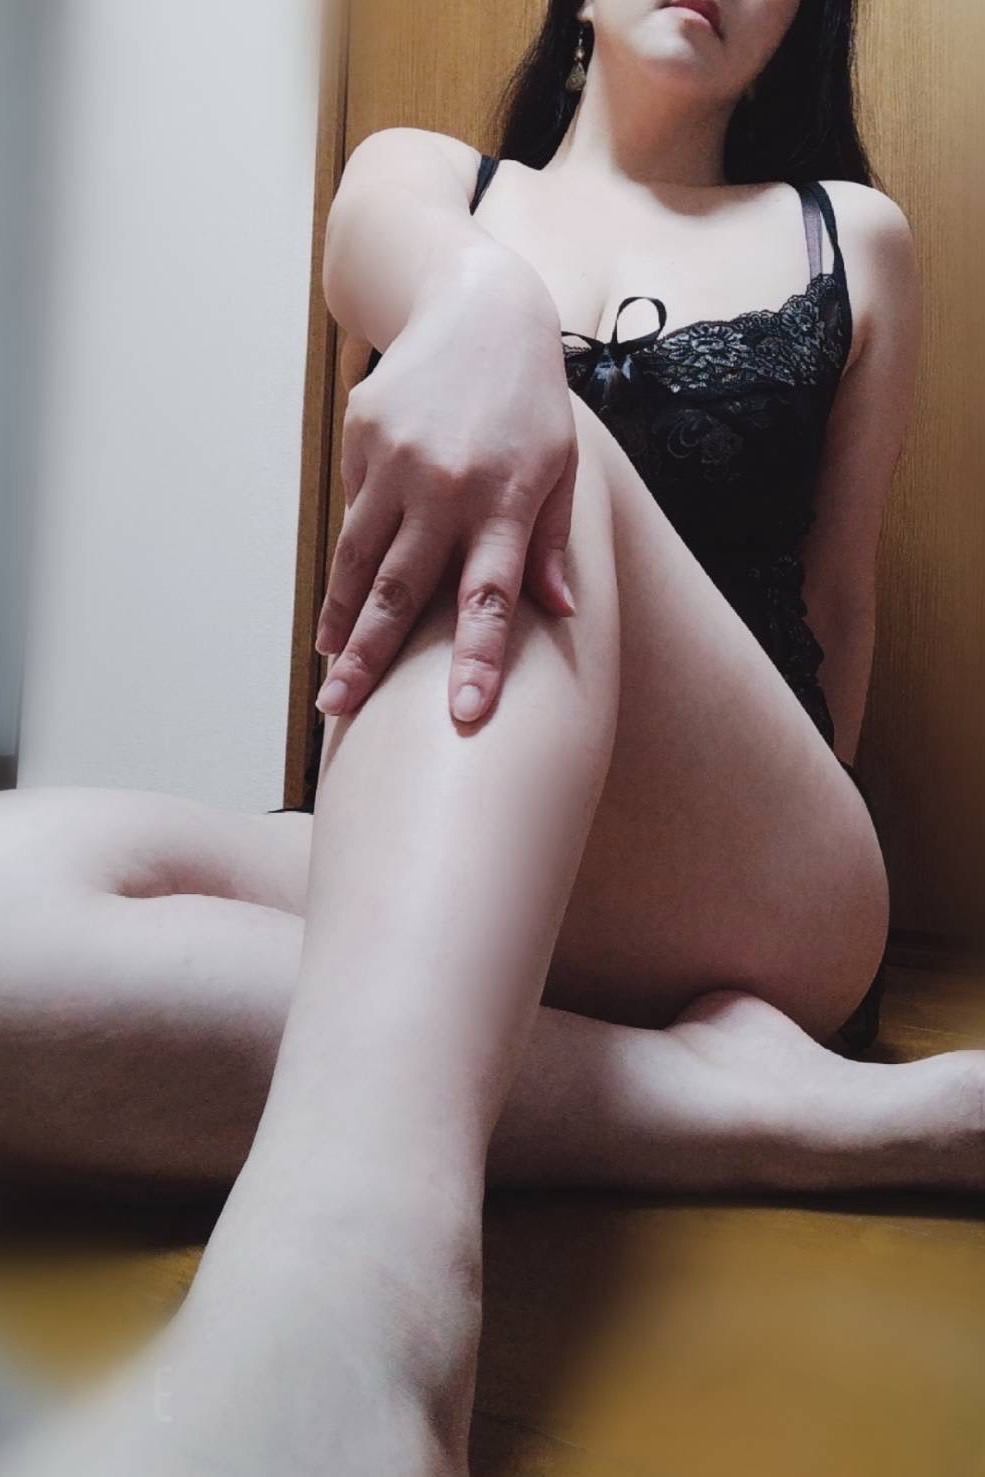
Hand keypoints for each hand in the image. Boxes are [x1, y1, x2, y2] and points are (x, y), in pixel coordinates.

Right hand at [315, 253, 576, 723]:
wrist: (481, 307)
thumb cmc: (531, 402)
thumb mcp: (558, 467)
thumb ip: (548, 543)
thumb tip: (559, 612)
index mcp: (505, 501)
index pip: (490, 599)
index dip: (477, 660)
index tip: (464, 715)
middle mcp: (446, 486)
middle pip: (402, 591)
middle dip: (369, 658)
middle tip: (340, 708)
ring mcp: (397, 459)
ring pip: (360, 556)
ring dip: (342, 616)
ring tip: (330, 665)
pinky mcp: (362, 435)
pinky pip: (354, 506)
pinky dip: (352, 551)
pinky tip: (349, 588)